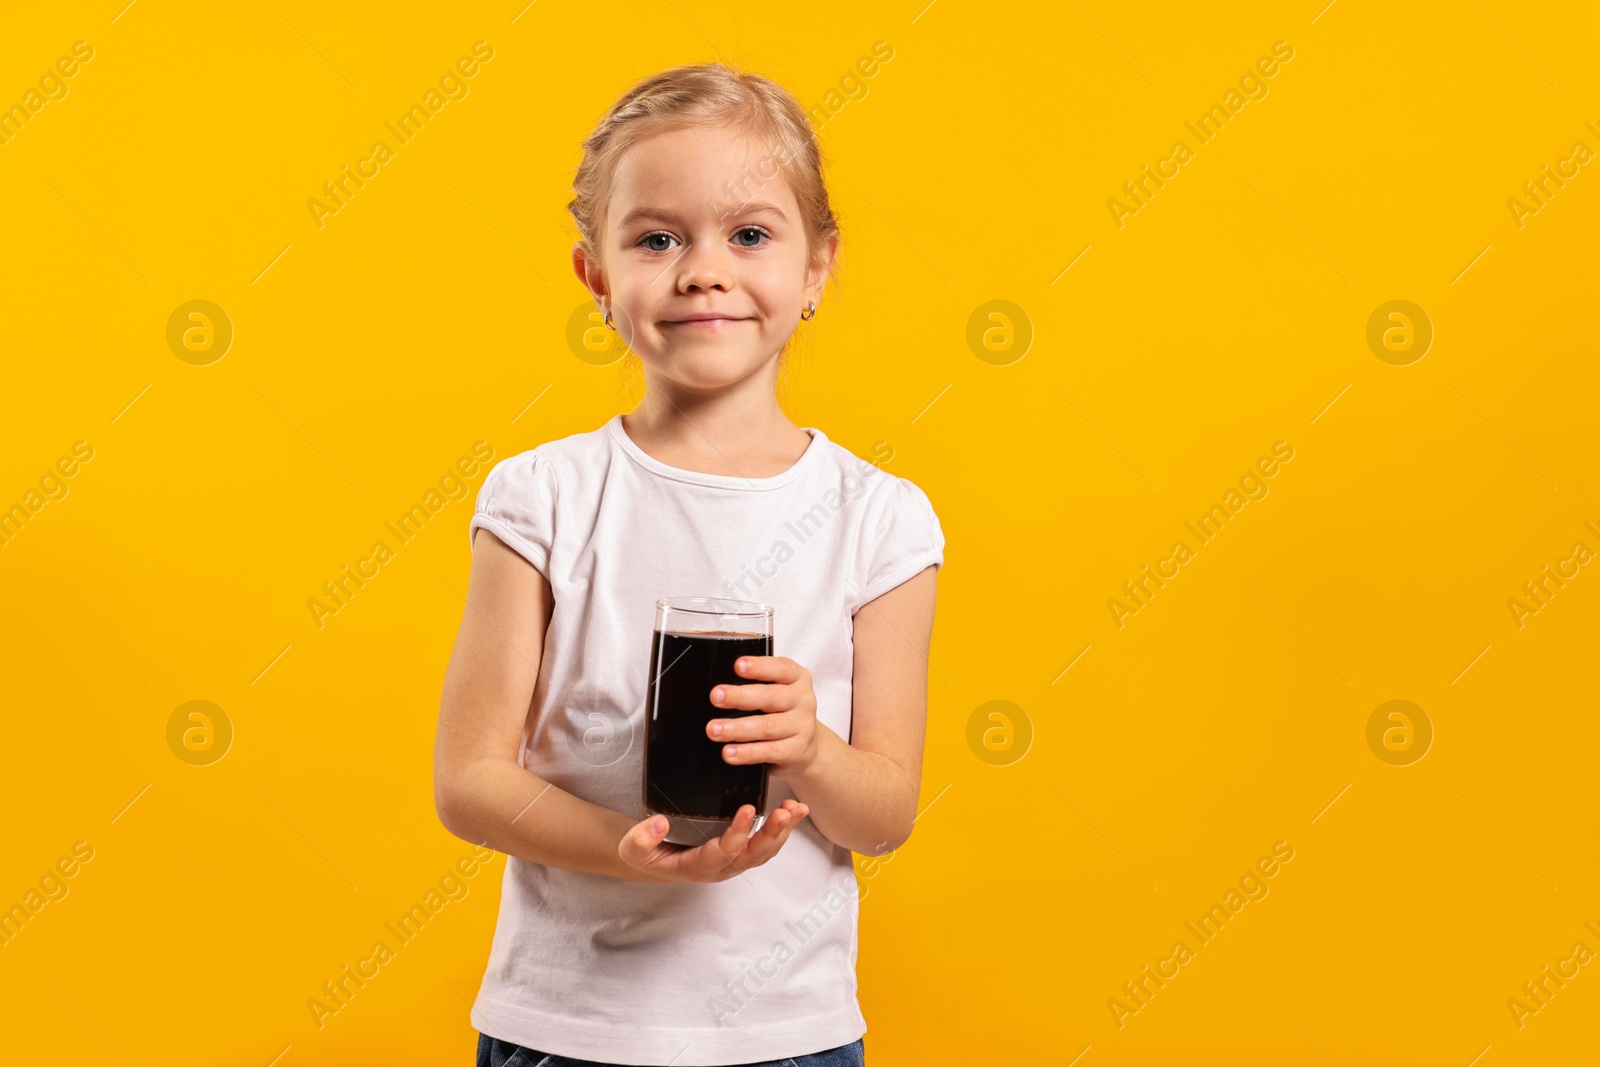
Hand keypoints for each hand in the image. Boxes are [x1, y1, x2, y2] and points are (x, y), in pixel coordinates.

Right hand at [617, 800, 810, 882]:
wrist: (651, 861)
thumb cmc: (645, 854)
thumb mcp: (632, 849)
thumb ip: (641, 839)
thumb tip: (659, 823)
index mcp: (697, 867)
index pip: (723, 853)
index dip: (737, 834)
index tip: (747, 809)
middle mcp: (720, 868)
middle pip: (752, 855)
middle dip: (771, 834)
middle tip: (785, 811)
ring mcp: (732, 862)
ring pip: (764, 852)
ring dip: (783, 831)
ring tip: (797, 809)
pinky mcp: (739, 852)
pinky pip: (766, 845)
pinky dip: (782, 829)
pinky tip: (793, 810)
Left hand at [707, 656, 819, 777]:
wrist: (808, 746)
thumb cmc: (784, 711)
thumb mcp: (778, 690)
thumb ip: (756, 685)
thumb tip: (721, 690)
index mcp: (797, 678)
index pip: (780, 668)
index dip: (759, 666)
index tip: (738, 665)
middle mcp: (802, 701)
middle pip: (770, 697)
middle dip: (740, 697)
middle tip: (716, 696)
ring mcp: (801, 727)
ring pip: (767, 726)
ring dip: (737, 728)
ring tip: (714, 729)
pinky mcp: (796, 751)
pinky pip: (768, 751)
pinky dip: (746, 752)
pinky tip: (730, 752)